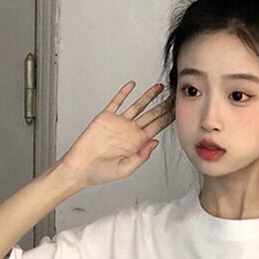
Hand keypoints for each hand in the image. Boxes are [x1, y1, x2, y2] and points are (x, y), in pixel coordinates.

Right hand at [61, 80, 175, 187]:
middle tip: (175, 95)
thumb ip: (142, 156)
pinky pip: (117, 102)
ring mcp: (119, 123)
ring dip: (148, 96)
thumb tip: (155, 142)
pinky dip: (124, 93)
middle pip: (152, 114)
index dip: (168, 118)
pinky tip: (132, 85)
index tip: (178, 110)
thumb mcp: (126, 169)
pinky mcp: (106, 117)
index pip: (157, 127)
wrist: (80, 168)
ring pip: (137, 105)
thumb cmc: (101, 173)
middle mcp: (130, 131)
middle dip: (164, 105)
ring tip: (159, 87)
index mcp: (138, 143)